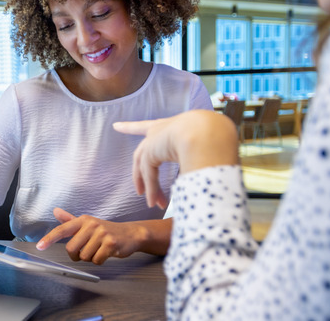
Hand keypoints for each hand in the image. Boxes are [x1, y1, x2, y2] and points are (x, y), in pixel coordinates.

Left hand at [35, 208, 147, 264]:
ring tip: (99, 249)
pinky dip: (100, 261)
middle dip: (77, 255)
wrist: (130, 234)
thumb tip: (55, 211)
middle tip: (86, 251)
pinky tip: (106, 253)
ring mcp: (101, 233)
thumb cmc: (106, 230)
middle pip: (72, 249)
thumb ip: (70, 220)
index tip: (39, 246)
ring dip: (90, 258)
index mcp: (83, 220)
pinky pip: (97, 260)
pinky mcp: (111, 243)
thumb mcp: (88, 223)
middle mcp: (91, 224)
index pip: (62, 229)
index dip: (49, 238)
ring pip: (84, 256)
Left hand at [113, 110, 238, 208]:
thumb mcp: (203, 146)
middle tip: (139, 189)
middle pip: (142, 151)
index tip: (115, 126)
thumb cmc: (214, 136)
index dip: (131, 127)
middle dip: (140, 173)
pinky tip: (155, 203)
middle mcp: (159, 130)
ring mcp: (153, 140)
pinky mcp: (150, 152)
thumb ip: (197, 157)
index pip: (147, 126)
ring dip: (150, 187)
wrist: (209, 131)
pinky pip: (149, 174)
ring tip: (154, 204)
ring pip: (145, 167)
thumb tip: (203, 172)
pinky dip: (152, 189)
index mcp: (172, 125)